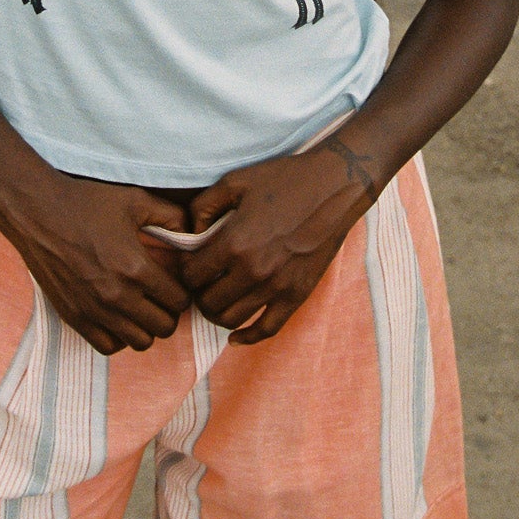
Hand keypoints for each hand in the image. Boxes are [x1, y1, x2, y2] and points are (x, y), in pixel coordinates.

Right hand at [0, 161, 192, 355]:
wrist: (38, 213)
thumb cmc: (86, 203)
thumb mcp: (134, 199)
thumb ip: (171, 215)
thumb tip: (192, 232)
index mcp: (136, 267)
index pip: (179, 301)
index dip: (183, 292)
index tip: (175, 282)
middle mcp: (117, 296)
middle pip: (164, 327)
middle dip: (168, 311)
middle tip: (161, 295)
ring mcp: (94, 311)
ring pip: (139, 343)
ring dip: (146, 326)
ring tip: (140, 306)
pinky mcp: (74, 318)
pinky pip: (108, 347)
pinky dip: (119, 336)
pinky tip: (117, 315)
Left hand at [177, 135, 379, 344]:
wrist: (333, 187)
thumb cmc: (284, 179)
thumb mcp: (235, 181)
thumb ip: (203, 206)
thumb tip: (190, 233)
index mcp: (234, 243)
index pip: (191, 275)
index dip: (185, 270)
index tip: (190, 264)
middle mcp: (253, 271)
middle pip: (208, 302)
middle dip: (198, 293)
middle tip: (202, 283)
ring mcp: (276, 287)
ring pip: (231, 320)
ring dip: (217, 314)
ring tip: (217, 300)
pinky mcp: (296, 296)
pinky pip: (266, 330)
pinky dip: (247, 338)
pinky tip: (236, 336)